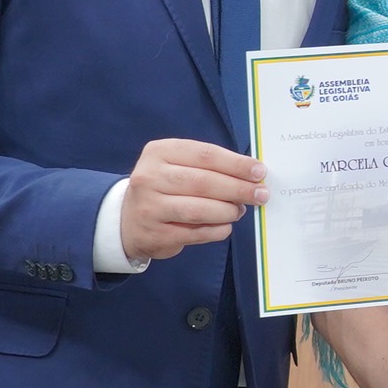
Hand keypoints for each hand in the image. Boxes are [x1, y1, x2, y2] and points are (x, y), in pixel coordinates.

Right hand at [120, 139, 267, 261]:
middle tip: (260, 194)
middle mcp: (149, 177)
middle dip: (238, 188)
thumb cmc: (164, 188)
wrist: (127, 221)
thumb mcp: (178, 166)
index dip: (236, 164)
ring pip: (200, 209)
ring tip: (239, 210)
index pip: (205, 155)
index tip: (260, 171)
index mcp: (159, 152)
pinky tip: (225, 226)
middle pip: (204, 182)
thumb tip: (252, 174)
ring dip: (228, 211)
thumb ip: (210, 167)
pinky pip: (196, 233)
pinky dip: (217, 230)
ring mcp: (149, 207)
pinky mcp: (155, 234)